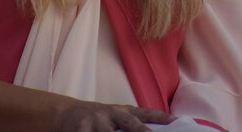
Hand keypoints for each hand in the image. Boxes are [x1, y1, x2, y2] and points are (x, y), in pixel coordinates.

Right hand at [53, 98, 173, 131]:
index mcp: (123, 111)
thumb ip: (135, 121)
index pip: (145, 114)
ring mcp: (95, 122)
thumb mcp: (117, 115)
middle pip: (130, 124)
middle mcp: (111, 114)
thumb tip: (164, 125)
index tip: (174, 121)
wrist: (66, 113)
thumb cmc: (99, 118)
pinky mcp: (80, 131)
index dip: (160, 117)